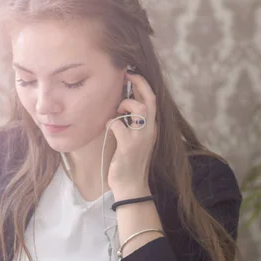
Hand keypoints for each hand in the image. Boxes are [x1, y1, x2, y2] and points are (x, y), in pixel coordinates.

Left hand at [107, 72, 156, 199]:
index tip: (131, 74)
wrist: (131, 186)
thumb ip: (131, 124)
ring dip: (125, 105)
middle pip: (150, 99)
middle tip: (126, 75)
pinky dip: (111, 123)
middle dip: (139, 83)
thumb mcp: (134, 140)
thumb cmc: (129, 162)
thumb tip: (121, 106)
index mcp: (151, 127)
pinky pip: (118, 124)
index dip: (142, 85)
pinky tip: (108, 129)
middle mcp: (150, 130)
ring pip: (139, 109)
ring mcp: (141, 137)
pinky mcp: (129, 146)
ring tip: (116, 113)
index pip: (152, 100)